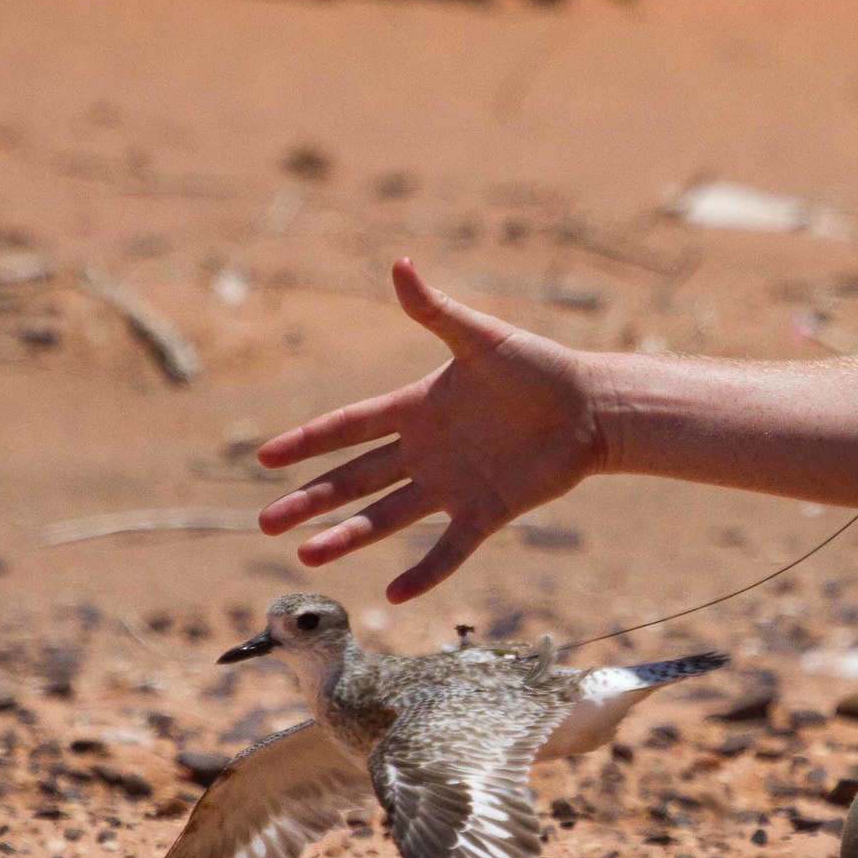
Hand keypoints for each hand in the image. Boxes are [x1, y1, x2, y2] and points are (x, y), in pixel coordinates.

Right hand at [257, 258, 607, 602]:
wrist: (592, 407)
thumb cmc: (539, 366)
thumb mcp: (481, 337)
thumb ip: (436, 312)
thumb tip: (400, 264)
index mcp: (416, 407)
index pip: (348, 427)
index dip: (307, 441)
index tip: (266, 458)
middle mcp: (425, 451)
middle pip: (353, 479)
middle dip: (309, 500)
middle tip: (265, 522)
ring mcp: (451, 484)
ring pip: (386, 516)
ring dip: (347, 537)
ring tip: (306, 557)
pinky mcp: (485, 512)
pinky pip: (448, 548)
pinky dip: (423, 571)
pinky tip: (393, 593)